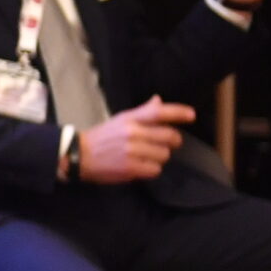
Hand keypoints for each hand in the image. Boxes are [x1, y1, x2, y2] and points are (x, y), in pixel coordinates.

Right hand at [77, 96, 194, 182]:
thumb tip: (159, 101)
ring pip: (164, 155)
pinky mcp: (131, 168)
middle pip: (169, 136)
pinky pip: (155, 169)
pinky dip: (151, 169)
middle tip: (166, 143)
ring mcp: (132, 151)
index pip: (159, 112)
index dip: (178, 112)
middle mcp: (133, 133)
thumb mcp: (121, 120)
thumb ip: (142, 112)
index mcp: (130, 119)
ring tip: (146, 156)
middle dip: (172, 141)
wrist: (79, 155)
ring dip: (159, 157)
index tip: (191, 115)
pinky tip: (140, 166)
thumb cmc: (103, 136)